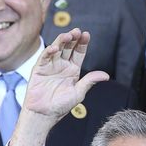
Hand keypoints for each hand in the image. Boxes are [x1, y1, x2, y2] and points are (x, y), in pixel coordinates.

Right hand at [11, 29, 107, 145]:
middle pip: (68, 48)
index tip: (86, 34)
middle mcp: (62, 65)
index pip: (79, 52)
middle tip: (77, 31)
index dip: (82, 43)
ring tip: (67, 35)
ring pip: (56, 49)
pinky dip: (48, 51)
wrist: (44, 114)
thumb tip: (106, 75)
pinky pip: (44, 57)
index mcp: (73, 70)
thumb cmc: (61, 106)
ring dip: (61, 41)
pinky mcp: (39, 69)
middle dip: (72, 38)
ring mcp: (50, 66)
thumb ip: (90, 81)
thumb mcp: (79, 92)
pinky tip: (54, 48)